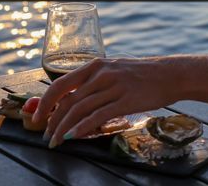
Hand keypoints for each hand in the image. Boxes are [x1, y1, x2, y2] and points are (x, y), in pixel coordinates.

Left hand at [32, 58, 180, 147]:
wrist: (170, 74)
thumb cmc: (142, 75)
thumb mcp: (115, 70)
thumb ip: (95, 81)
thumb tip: (74, 99)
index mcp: (95, 65)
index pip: (60, 84)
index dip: (45, 102)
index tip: (36, 117)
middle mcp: (100, 74)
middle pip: (67, 100)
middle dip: (51, 120)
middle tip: (44, 135)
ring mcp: (113, 88)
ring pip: (79, 110)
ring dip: (63, 128)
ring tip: (56, 142)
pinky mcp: (125, 101)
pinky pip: (97, 117)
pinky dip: (81, 128)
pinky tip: (72, 137)